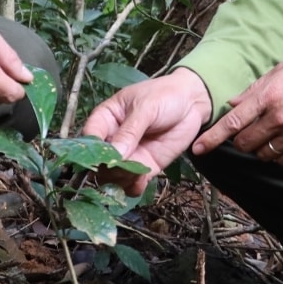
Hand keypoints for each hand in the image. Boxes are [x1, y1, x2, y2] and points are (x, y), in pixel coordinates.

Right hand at [81, 68, 212, 195]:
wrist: (192, 102)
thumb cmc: (164, 96)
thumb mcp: (146, 108)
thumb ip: (130, 131)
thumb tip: (115, 155)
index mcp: (106, 118)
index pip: (89, 136)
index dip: (91, 149)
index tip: (102, 157)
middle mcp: (113, 139)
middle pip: (99, 162)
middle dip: (108, 168)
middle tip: (123, 166)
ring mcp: (128, 155)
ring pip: (113, 176)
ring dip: (120, 180)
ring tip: (135, 174)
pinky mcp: (145, 166)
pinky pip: (132, 184)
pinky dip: (133, 187)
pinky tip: (141, 181)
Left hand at [191, 52, 282, 166]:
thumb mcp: (280, 71)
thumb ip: (254, 89)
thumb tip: (232, 103)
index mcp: (269, 95)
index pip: (233, 122)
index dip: (212, 138)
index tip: (198, 148)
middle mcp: (279, 118)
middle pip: (244, 143)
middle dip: (240, 140)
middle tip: (247, 132)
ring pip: (262, 154)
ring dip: (259, 148)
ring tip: (269, 133)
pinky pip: (282, 161)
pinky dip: (277, 155)